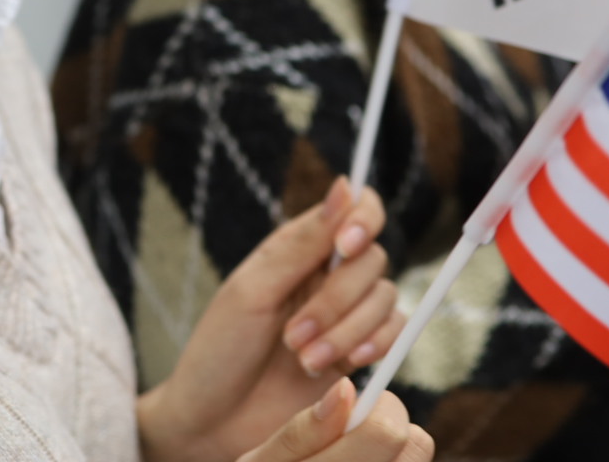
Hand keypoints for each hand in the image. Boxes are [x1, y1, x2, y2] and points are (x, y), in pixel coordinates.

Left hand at [138, 178, 405, 461]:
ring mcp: (346, 315)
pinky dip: (376, 346)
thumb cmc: (220, 351)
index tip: (344, 248)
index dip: (363, 220)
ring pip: (385, 300)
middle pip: (372, 261)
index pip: (356, 209)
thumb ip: (302, 242)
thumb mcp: (252, 290)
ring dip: (347, 331)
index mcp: (300, 248)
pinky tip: (346, 366)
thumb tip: (345, 184)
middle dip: (337, 301)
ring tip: (304, 361)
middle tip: (293, 338)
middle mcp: (328, 275)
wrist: (214, 424)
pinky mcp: (359, 353)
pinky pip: (394, 335)